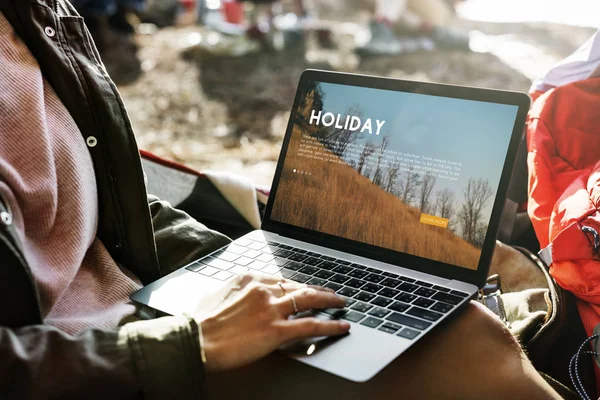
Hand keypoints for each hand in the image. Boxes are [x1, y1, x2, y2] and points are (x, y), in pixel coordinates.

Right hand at [197, 273, 349, 371]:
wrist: (195, 341)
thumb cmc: (200, 323)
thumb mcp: (217, 296)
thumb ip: (235, 293)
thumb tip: (241, 297)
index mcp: (249, 278)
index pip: (282, 279)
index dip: (299, 285)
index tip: (306, 288)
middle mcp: (263, 289)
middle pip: (300, 286)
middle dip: (319, 289)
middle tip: (332, 293)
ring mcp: (271, 309)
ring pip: (310, 300)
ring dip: (330, 301)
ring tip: (341, 303)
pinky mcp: (276, 330)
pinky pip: (311, 325)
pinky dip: (330, 325)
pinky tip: (341, 326)